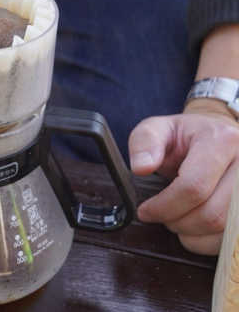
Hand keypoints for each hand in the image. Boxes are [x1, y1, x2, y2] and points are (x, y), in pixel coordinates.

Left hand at [129, 98, 238, 254]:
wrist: (215, 137)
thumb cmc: (184, 137)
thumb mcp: (158, 129)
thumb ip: (144, 143)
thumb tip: (141, 168)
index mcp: (222, 141)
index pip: (194, 186)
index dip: (164, 206)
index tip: (145, 211)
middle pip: (212, 213)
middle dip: (178, 222)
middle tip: (161, 216)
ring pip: (224, 230)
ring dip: (192, 234)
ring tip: (176, 219)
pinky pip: (233, 238)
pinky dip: (207, 242)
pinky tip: (194, 229)